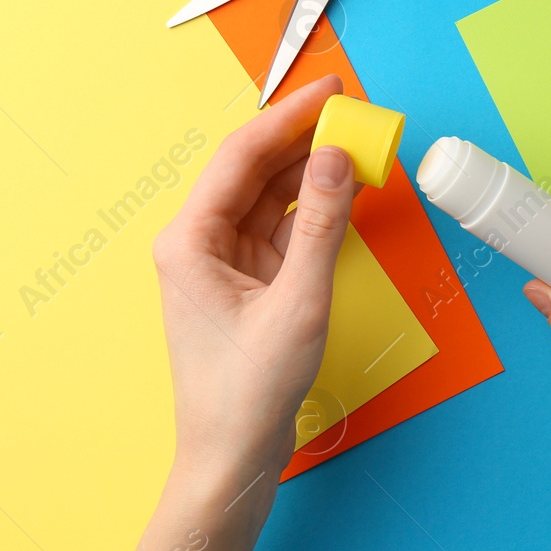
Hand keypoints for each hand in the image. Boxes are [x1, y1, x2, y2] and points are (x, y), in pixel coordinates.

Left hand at [152, 74, 356, 483]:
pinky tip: (345, 196)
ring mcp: (220, 264)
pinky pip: (280, 230)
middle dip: (305, 141)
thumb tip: (339, 159)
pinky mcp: (244, 284)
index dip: (289, 118)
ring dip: (313, 175)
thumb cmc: (248, 392)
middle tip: (355, 116)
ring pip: (270, 198)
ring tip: (359, 151)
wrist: (231, 459)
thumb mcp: (298, 302)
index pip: (242, 157)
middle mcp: (198, 244)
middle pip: (255, 171)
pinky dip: (313, 212)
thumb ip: (324, 226)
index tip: (332, 92)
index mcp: (191, 240)